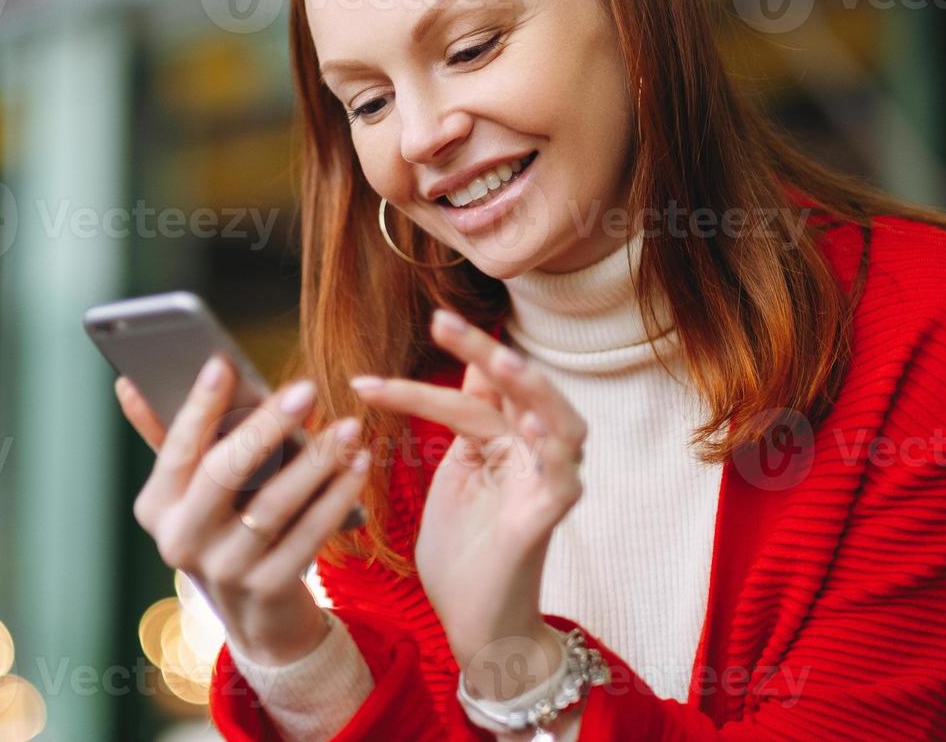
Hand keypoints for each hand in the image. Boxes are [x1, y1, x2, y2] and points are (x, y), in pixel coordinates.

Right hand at [117, 353, 371, 666]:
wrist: (256, 616)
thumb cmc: (224, 528)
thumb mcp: (190, 491)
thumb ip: (167, 436)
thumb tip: (127, 382)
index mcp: (156, 508)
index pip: (176, 448)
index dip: (199, 405)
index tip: (223, 362)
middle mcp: (180, 541)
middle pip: (224, 472)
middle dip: (267, 426)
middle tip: (306, 389)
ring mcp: (224, 570)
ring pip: (274, 503)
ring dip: (317, 459)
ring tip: (348, 426)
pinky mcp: (268, 589)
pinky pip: (309, 533)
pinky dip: (337, 495)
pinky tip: (358, 464)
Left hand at [349, 308, 585, 671]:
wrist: (474, 624)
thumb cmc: (463, 553)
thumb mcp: (456, 473)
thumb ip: (465, 420)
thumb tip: (472, 365)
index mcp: (506, 440)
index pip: (477, 388)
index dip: (449, 360)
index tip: (383, 362)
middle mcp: (533, 453)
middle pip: (522, 387)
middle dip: (484, 350)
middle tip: (441, 321)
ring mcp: (546, 484)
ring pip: (559, 420)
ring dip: (531, 387)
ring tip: (499, 360)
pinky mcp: (548, 518)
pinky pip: (562, 476)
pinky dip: (552, 447)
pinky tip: (528, 424)